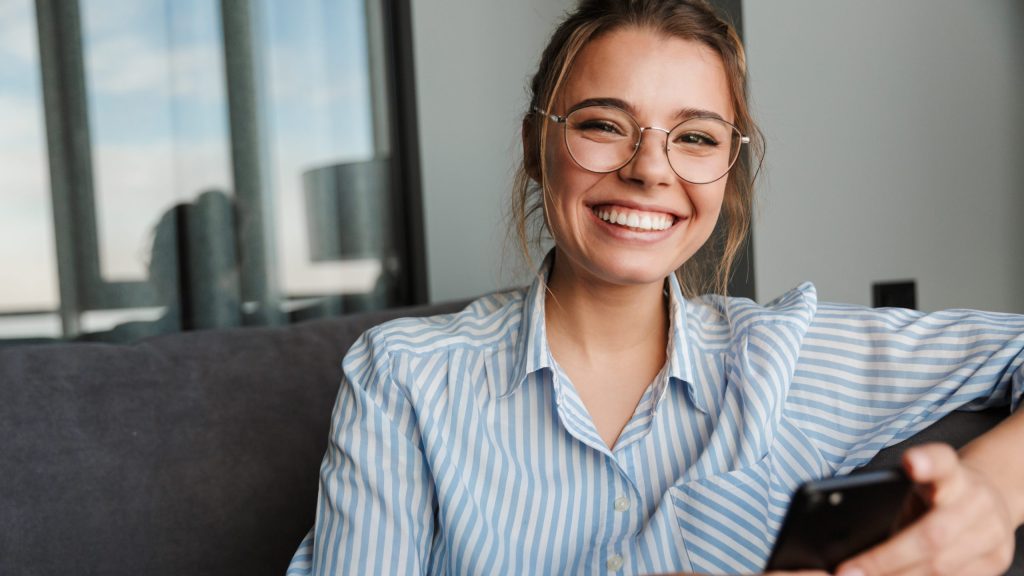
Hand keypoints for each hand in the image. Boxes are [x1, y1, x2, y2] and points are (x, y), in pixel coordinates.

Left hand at [835, 443, 1015, 575]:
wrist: (988, 501)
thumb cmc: (936, 495)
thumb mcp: (918, 487)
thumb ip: (892, 502)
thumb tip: (845, 537)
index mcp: (953, 473)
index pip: (943, 462)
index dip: (928, 463)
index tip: (911, 462)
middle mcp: (977, 499)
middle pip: (932, 533)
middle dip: (885, 558)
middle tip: (849, 572)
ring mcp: (992, 532)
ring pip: (942, 566)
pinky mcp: (997, 560)